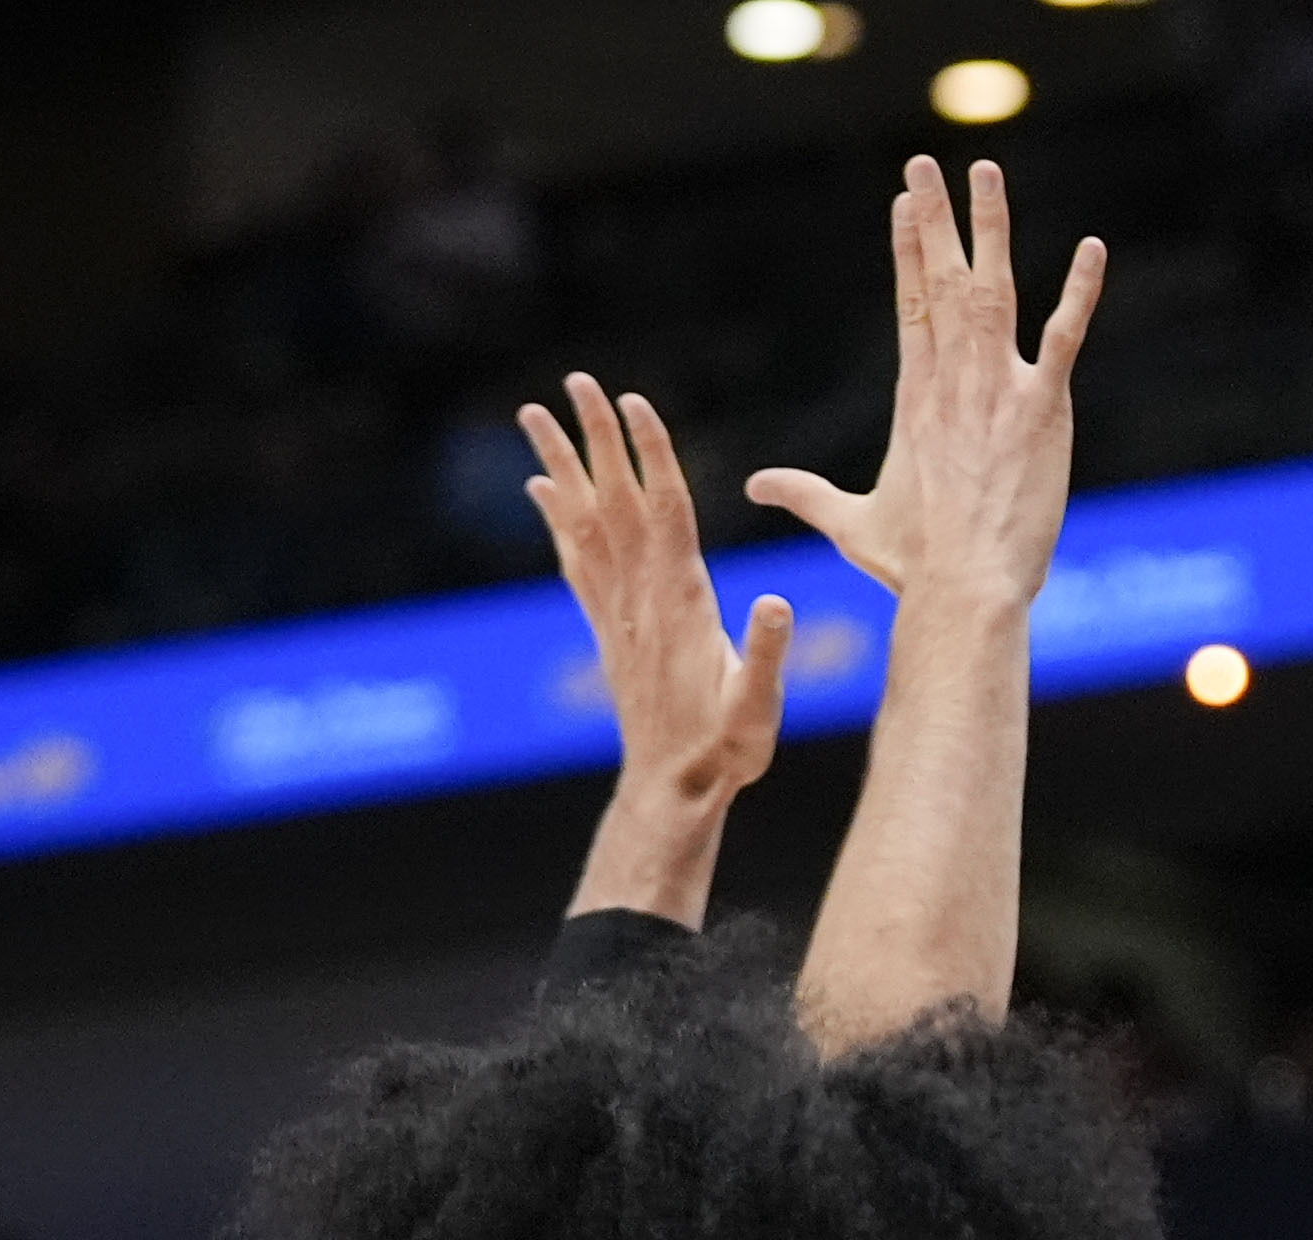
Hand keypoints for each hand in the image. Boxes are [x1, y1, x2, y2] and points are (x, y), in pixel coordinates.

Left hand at [521, 373, 791, 810]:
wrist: (673, 788)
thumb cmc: (726, 749)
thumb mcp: (759, 707)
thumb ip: (769, 654)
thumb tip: (778, 603)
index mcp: (682, 600)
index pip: (665, 509)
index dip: (652, 453)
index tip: (634, 402)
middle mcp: (641, 596)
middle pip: (615, 499)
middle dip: (596, 437)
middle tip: (575, 379)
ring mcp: (618, 610)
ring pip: (583, 520)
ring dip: (560, 463)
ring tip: (533, 413)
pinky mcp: (608, 627)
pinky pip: (574, 559)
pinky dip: (555, 517)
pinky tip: (541, 489)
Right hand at [747, 158, 1104, 608]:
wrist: (962, 588)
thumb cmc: (913, 564)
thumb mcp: (851, 523)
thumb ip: (804, 495)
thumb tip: (754, 488)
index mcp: (915, 396)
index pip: (911, 305)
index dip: (909, 250)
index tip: (906, 203)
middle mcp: (953, 379)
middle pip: (942, 280)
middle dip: (934, 218)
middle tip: (926, 163)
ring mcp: (999, 388)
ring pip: (993, 288)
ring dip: (989, 227)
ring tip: (983, 172)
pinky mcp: (1043, 408)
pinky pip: (1065, 336)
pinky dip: (1080, 292)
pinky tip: (1094, 249)